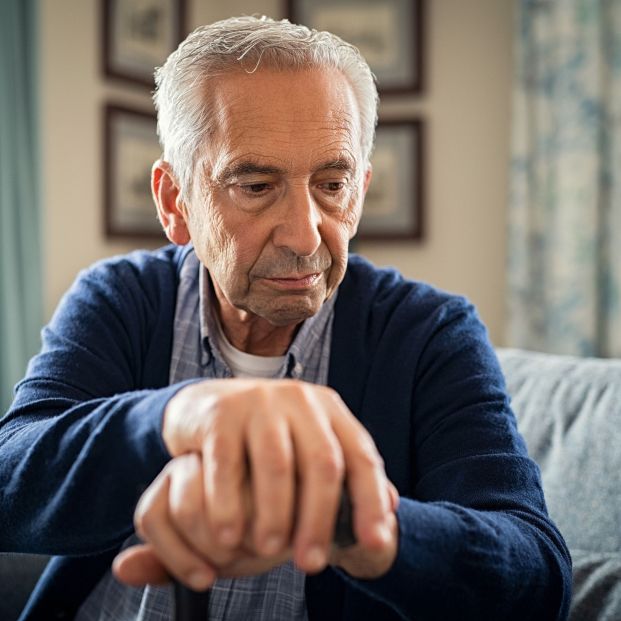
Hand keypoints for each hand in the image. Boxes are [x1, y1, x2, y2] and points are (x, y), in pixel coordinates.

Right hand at [116, 379, 397, 587]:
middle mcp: (299, 399)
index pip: (360, 455)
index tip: (374, 544)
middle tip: (311, 564)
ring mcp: (259, 401)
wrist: (207, 405)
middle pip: (323, 462)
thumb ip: (347, 472)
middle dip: (320, 518)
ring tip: (268, 552)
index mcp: (328, 409)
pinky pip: (228, 463)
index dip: (371, 500)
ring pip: (277, 464)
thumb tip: (391, 507)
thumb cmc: (265, 437)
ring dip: (275, 514)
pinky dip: (228, 503)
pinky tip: (228, 535)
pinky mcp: (220, 413)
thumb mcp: (308, 445)